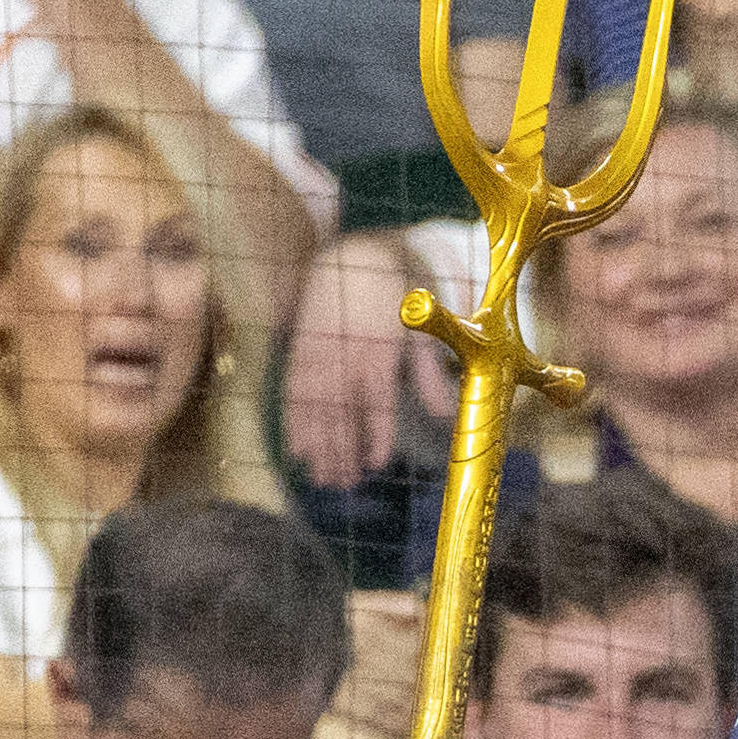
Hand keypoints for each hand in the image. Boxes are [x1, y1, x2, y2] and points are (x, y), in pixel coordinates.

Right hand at [286, 233, 446, 485]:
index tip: (378, 462)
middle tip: (346, 486)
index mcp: (378, 343)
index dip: (375, 430)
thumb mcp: (422, 329)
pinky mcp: (300, 349)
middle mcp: (344, 347)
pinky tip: (298, 453)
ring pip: (313, 404)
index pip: (376, 395)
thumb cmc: (400, 297)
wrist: (356, 252)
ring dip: (317, 445)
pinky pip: (293, 390)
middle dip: (341, 448)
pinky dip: (294, 422)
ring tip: (324, 480)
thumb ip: (428, 372)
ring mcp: (318, 348)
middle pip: (340, 406)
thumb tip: (445, 416)